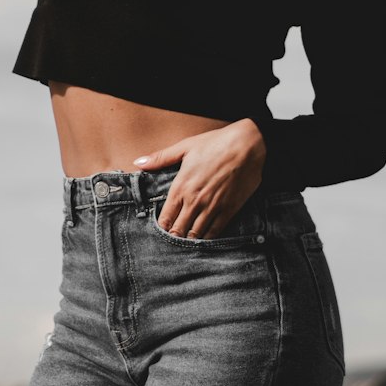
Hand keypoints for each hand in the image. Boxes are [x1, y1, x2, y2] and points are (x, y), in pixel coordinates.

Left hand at [133, 120, 265, 238]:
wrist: (247, 145)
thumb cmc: (216, 143)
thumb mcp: (185, 147)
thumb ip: (160, 158)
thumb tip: (138, 162)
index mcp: (181, 187)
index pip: (165, 218)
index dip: (162, 228)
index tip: (161, 232)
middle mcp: (194, 201)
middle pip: (178, 230)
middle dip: (174, 236)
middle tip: (172, 241)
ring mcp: (212, 207)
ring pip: (195, 234)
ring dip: (190, 239)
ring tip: (186, 242)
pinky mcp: (229, 210)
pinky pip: (215, 232)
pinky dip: (208, 238)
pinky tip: (204, 239)